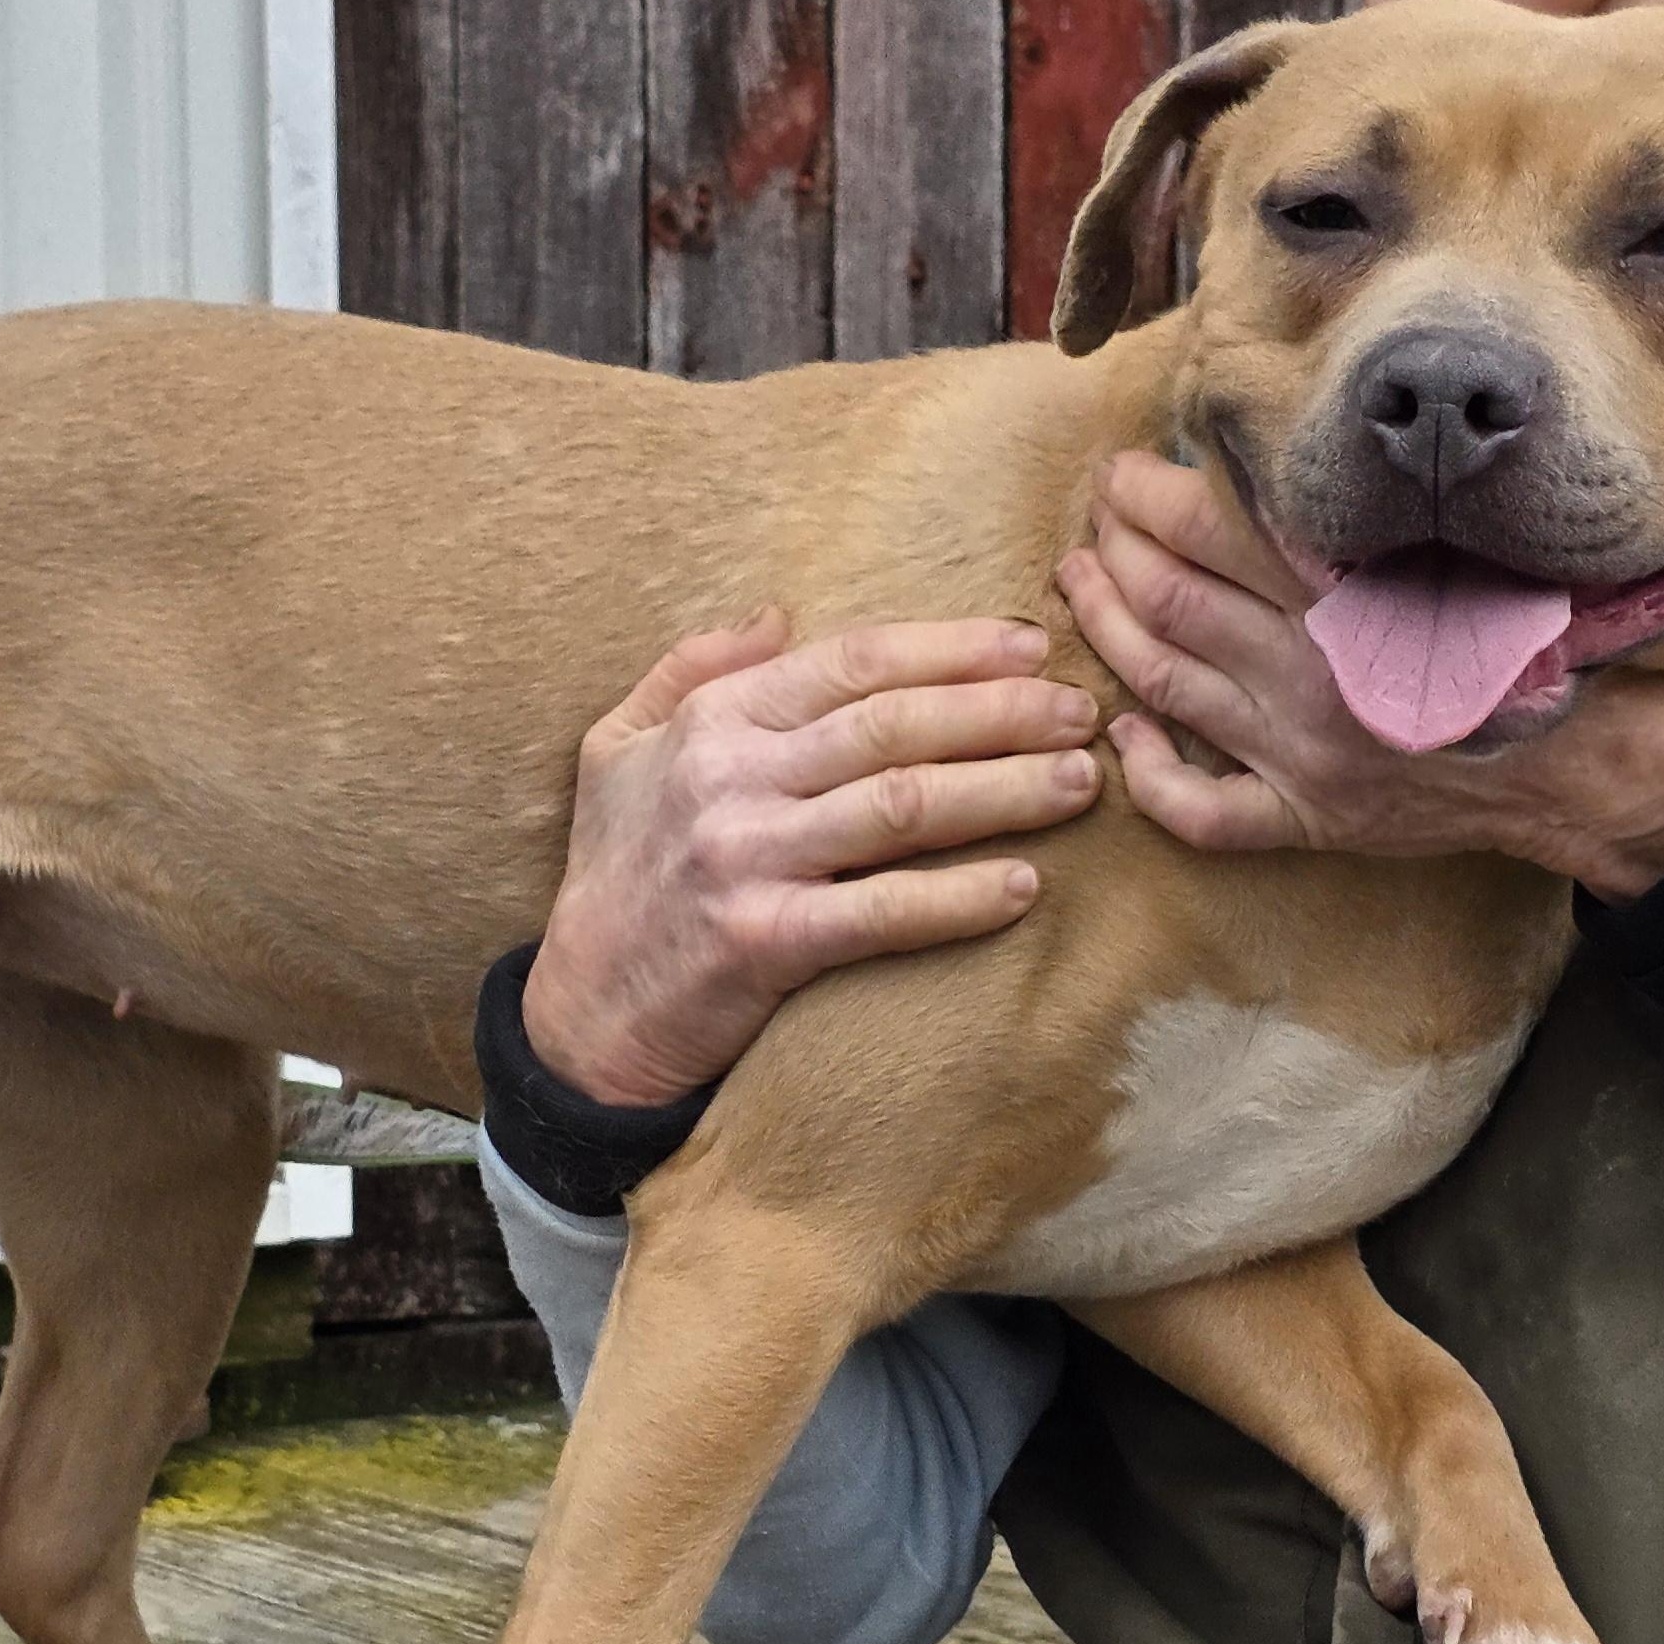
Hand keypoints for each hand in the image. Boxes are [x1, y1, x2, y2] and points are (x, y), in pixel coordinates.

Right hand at [523, 611, 1100, 1106]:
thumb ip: (692, 667)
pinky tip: (1025, 886)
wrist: (583, 1011)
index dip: (951, 648)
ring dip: (1005, 790)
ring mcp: (749, 859)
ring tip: (1080, 782)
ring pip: (904, 807)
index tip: (1030, 647)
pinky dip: (961, 898)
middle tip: (1081, 712)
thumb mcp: (617, 747)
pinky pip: (885, 911)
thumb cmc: (614, 873)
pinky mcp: (767, 942)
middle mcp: (731, 778)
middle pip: (894, 725)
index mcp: (712, 720)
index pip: (852, 662)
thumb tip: (778, 613)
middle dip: (1001, 712)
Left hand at [1057, 451, 1663, 903]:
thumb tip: (1296, 471)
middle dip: (1115, 550)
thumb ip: (1381, 528)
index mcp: (1352, 600)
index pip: (1219, 533)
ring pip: (1168, 687)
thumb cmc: (1542, 645)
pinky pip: (1205, 813)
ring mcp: (1301, 756)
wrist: (1590, 768)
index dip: (1153, 500)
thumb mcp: (1475, 558)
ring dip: (1108, 631)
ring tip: (1077, 583)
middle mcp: (1312, 676)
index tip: (1122, 472)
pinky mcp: (1308, 820)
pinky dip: (1152, 776)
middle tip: (1089, 514)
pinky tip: (1123, 734)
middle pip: (1174, 601)